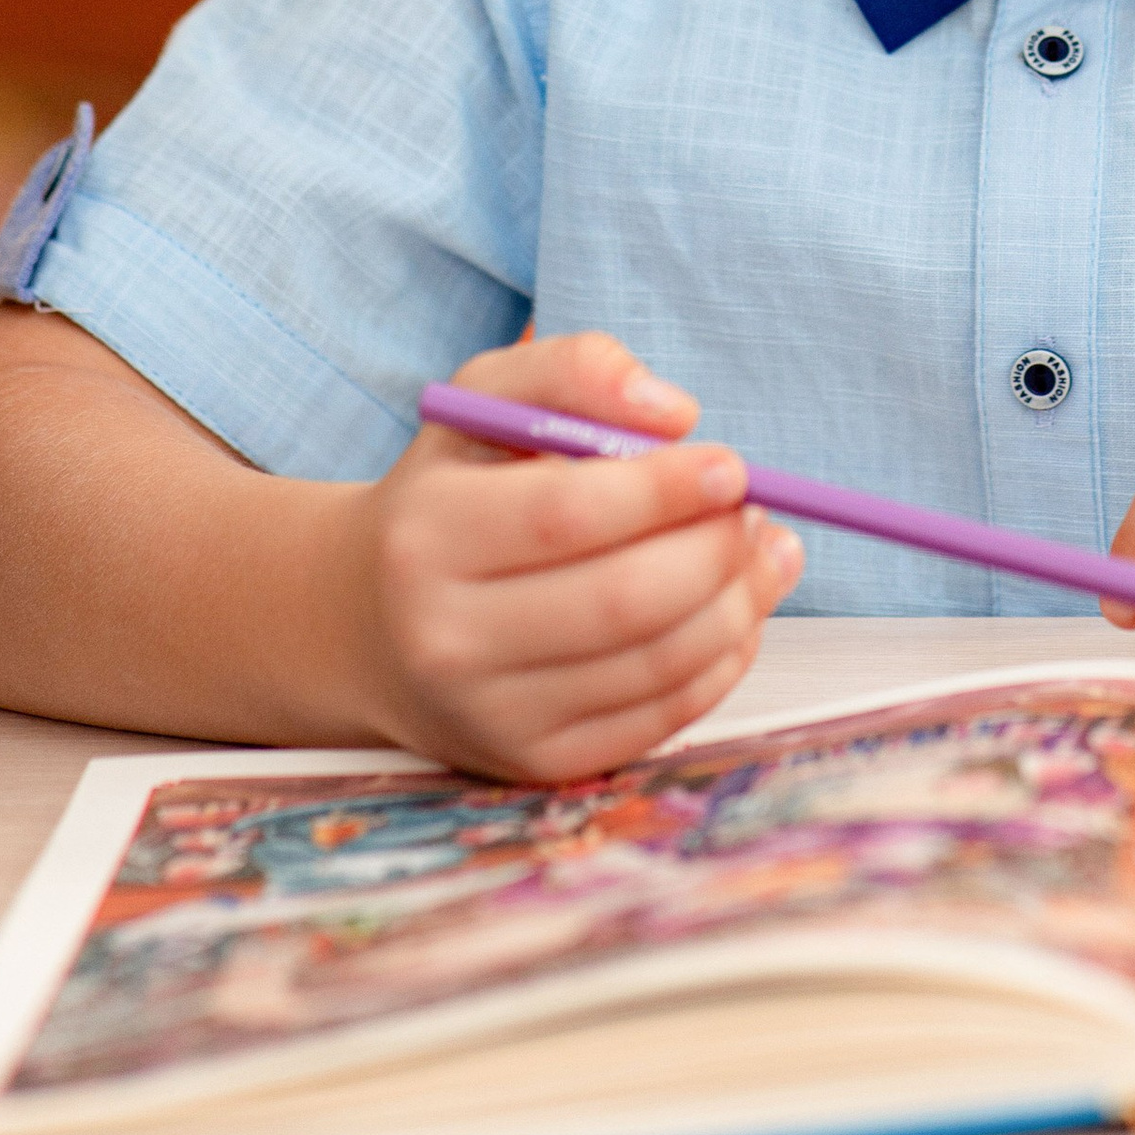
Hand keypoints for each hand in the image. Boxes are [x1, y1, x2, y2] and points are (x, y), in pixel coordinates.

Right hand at [345, 329, 800, 778]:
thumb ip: (576, 370)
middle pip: (623, 601)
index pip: (567, 516)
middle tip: (753, 510)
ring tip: (761, 550)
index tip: (730, 465)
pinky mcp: (536, 763)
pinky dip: (722, 658)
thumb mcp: (487, 402)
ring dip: (739, 602)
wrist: (373, 623)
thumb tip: (675, 414)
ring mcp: (492, 713)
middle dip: (716, 549)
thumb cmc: (453, 492)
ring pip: (657, 664)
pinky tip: (736, 608)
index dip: (666, 490)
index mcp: (427, 535)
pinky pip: (661, 717)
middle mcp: (447, 637)